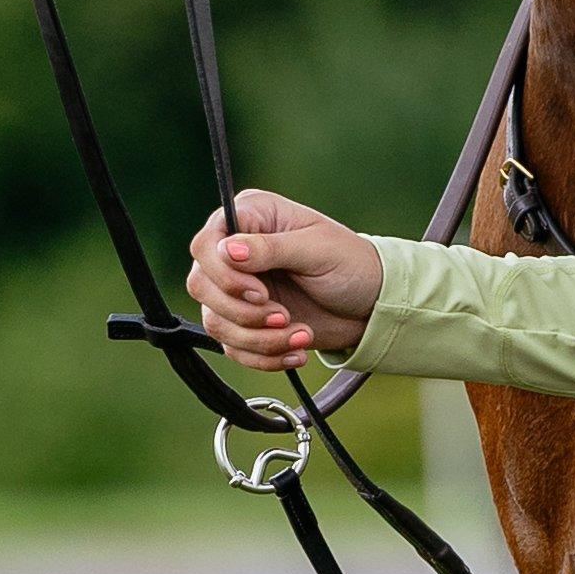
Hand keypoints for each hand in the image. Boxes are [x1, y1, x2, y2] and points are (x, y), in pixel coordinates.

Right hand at [184, 187, 383, 365]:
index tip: (260, 292)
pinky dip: (264, 356)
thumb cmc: (351, 264)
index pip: (206, 244)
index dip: (224, 274)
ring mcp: (237, 289)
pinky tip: (297, 350)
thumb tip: (227, 250)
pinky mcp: (245, 322)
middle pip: (202, 285)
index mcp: (252, 217)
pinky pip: (233, 346)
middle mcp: (236, 252)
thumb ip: (271, 249)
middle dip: (242, 311)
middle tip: (283, 315)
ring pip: (216, 321)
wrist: (372, 305)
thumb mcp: (317, 250)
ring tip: (300, 334)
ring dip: (258, 338)